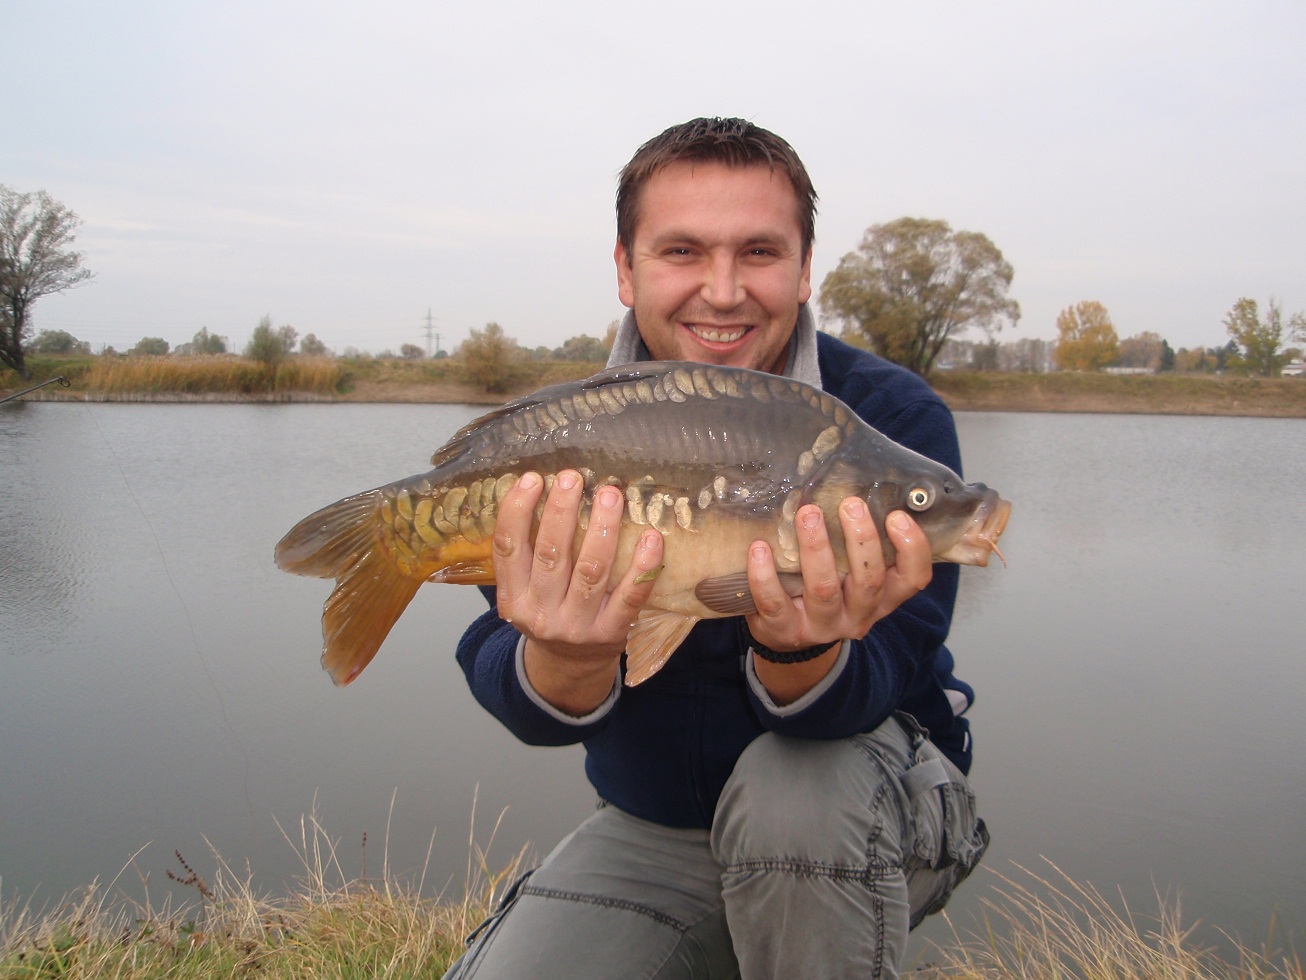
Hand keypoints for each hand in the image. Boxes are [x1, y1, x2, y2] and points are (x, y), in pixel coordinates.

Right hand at [492, 470, 663, 714]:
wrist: (569, 667)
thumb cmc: (549, 612)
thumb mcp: (524, 592)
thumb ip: (527, 554)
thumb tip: (540, 490)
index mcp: (513, 598)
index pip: (508, 549)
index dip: (517, 511)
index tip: (532, 478)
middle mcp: (541, 612)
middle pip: (551, 554)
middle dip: (561, 512)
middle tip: (572, 477)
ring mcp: (578, 625)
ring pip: (591, 571)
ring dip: (602, 529)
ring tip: (610, 494)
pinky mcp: (612, 633)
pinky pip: (630, 596)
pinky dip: (642, 566)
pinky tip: (651, 537)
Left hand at [745, 497, 932, 703]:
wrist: (788, 637)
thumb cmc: (826, 589)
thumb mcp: (850, 573)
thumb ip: (858, 544)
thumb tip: (856, 484)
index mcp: (882, 598)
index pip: (913, 579)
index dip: (912, 549)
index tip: (896, 515)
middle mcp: (858, 615)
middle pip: (869, 582)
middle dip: (862, 540)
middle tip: (851, 504)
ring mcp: (822, 626)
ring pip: (824, 589)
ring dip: (816, 549)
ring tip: (807, 514)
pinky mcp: (785, 631)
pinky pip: (775, 603)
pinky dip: (765, 575)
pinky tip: (759, 548)